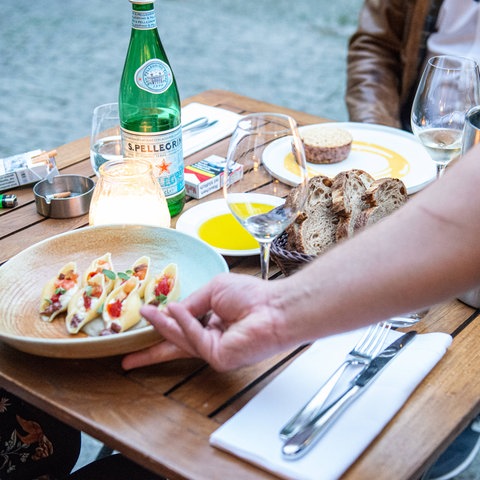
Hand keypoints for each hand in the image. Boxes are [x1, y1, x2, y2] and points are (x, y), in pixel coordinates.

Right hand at [122, 273, 287, 371]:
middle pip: (175, 348)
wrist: (274, 307)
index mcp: (212, 324)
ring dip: (162, 325)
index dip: (163, 326)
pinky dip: (183, 321)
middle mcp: (212, 340)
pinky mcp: (218, 357)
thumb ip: (190, 303)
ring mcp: (214, 351)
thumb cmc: (251, 295)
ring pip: (180, 340)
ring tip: (146, 312)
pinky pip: (192, 337)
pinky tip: (173, 309)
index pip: (183, 330)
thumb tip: (170, 310)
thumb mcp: (213, 290)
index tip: (145, 319)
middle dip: (150, 354)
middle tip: (127, 360)